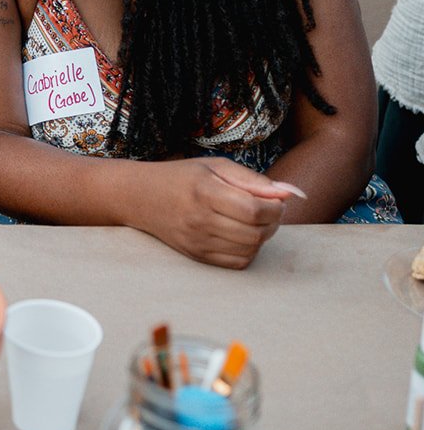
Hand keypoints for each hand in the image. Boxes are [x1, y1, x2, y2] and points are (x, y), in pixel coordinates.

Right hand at [139, 157, 297, 268]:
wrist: (139, 196)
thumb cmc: (181, 177)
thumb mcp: (215, 167)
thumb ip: (253, 180)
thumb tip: (291, 193)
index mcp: (204, 191)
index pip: (255, 210)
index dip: (275, 207)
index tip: (275, 200)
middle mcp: (199, 219)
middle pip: (256, 233)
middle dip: (272, 222)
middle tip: (267, 210)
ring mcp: (197, 241)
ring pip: (250, 249)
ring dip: (262, 236)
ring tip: (253, 221)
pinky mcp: (197, 256)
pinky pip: (237, 262)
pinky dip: (248, 250)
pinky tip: (240, 234)